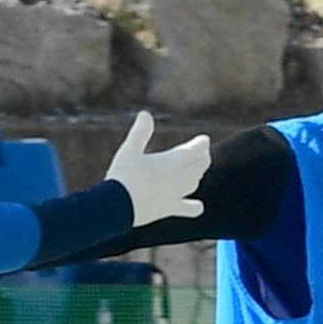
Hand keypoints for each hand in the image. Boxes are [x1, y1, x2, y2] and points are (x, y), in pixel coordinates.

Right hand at [102, 108, 209, 228]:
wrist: (118, 206)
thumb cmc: (124, 175)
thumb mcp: (129, 149)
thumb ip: (140, 132)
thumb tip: (145, 114)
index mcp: (172, 160)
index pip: (196, 149)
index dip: (202, 143)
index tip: (204, 140)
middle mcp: (179, 177)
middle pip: (200, 165)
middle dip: (203, 157)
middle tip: (202, 152)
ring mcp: (177, 195)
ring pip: (195, 183)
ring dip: (197, 175)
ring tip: (196, 171)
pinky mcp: (170, 209)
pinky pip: (190, 209)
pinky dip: (195, 207)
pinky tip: (198, 207)